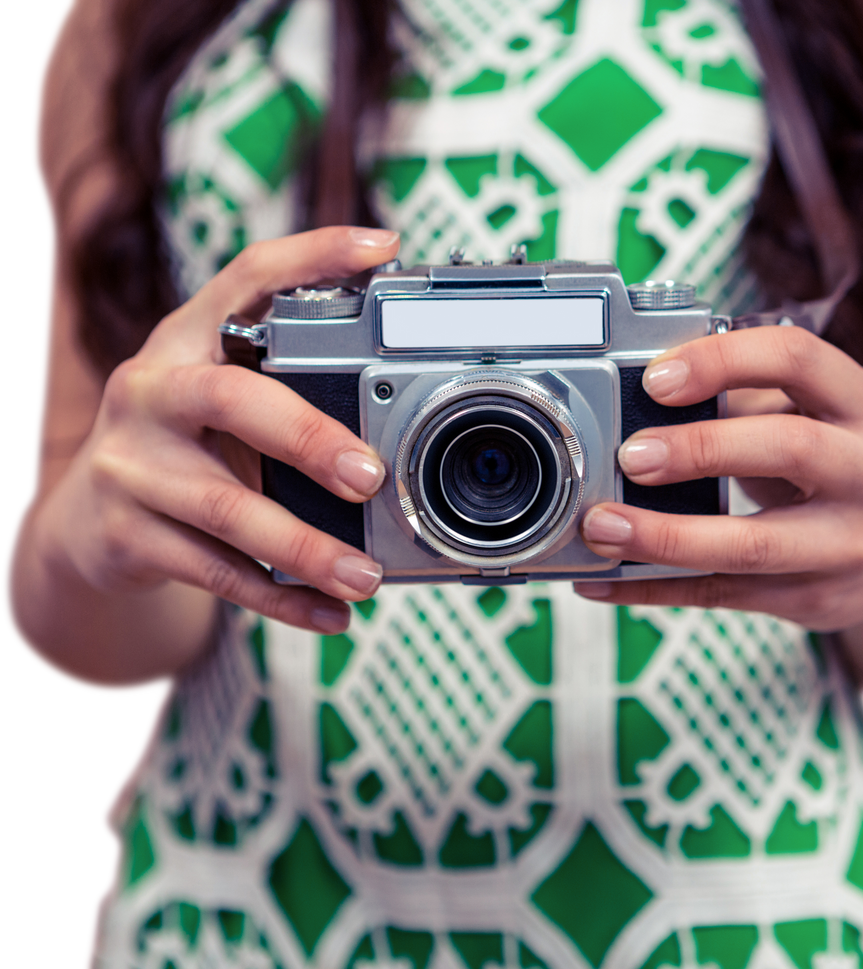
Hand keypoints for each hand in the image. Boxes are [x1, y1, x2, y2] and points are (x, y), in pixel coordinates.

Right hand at [38, 226, 399, 635]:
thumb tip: (406, 419)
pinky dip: (280, 596)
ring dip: (305, 546)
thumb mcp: (222, 403)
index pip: (246, 279)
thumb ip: (287, 392)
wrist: (87, 528)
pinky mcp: (126, 534)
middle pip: (231, 399)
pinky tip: (331, 612)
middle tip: (371, 476)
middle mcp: (152, 390)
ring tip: (367, 575)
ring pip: (226, 507)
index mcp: (186, 341)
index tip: (382, 248)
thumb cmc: (184, 451)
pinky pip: (217, 571)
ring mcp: (131, 465)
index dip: (313, 256)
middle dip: (307, 436)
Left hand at [574, 325, 862, 630]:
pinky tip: (605, 580)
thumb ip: (745, 400)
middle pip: (789, 448)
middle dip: (700, 449)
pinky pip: (724, 594)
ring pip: (753, 544)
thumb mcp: (816, 414)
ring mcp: (850, 543)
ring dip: (665, 536)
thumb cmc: (835, 465)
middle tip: (631, 456)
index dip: (722, 362)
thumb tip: (633, 400)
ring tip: (602, 526)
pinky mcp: (814, 598)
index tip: (656, 378)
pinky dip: (655, 587)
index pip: (798, 359)